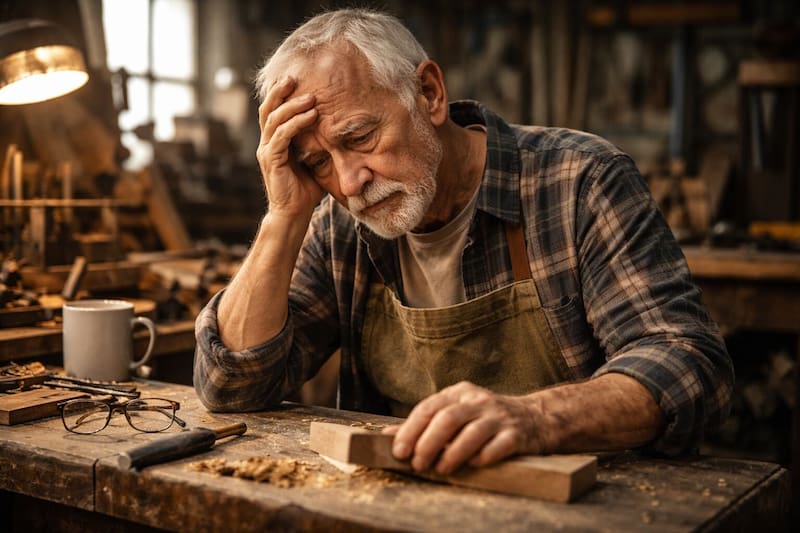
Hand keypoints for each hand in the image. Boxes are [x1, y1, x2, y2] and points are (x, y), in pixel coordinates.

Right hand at [256, 77, 323, 217]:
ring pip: (274, 119)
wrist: (294, 214)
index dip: (279, 94)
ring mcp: (267, 151)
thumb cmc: (306, 189)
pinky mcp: (271, 161)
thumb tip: (341, 129)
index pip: (272, 111)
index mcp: (273, 141)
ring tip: (311, 96)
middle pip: (267, 109)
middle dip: (280, 91)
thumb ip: (320, 144)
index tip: (294, 78)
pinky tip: (311, 115)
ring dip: (292, 105)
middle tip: (295, 76)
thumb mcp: (315, 161)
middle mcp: (266, 143)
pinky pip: (281, 136)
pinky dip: (296, 123)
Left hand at [383, 381, 545, 474]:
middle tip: (418, 464)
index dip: (411, 430)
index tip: (399, 451)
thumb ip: (425, 425)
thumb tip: (387, 437)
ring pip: (472, 432)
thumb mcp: (457, 413)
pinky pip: (499, 445)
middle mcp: (478, 401)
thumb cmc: (487, 420)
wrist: (538, 418)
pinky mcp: (517, 434)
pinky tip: (474, 466)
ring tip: (440, 468)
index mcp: (459, 393)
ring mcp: (499, 416)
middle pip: (447, 418)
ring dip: (452, 453)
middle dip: (428, 443)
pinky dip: (483, 457)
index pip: (429, 407)